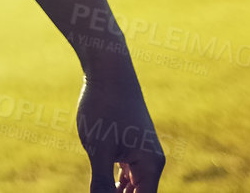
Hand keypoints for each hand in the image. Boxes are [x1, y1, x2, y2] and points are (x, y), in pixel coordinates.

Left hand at [76, 62, 165, 192]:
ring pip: (131, 187)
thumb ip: (101, 184)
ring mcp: (141, 152)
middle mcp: (151, 161)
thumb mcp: (98, 149)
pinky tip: (102, 187)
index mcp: (151, 166)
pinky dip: (114, 183)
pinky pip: (125, 173)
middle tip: (97, 191)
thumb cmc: (104, 107)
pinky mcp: (129, 144)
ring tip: (100, 189)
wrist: (108, 69)